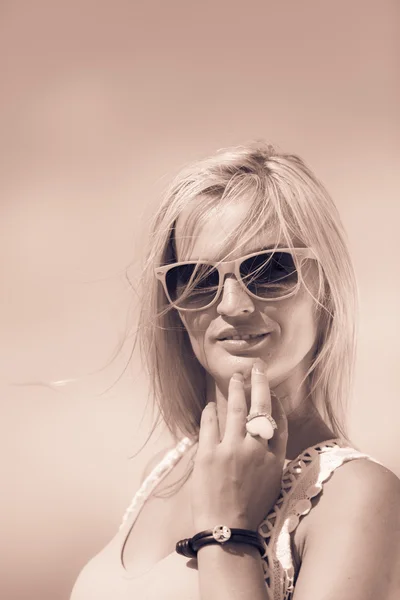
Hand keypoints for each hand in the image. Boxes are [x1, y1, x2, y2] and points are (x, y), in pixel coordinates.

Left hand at [190, 359, 287, 531]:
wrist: (226, 531)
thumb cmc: (251, 511)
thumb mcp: (272, 483)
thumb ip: (273, 457)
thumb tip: (270, 435)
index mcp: (274, 459)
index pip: (278, 422)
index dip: (275, 403)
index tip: (271, 392)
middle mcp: (255, 450)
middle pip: (260, 408)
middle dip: (259, 384)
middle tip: (256, 368)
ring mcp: (231, 450)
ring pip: (235, 409)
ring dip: (236, 390)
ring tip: (237, 378)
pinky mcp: (208, 454)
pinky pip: (210, 424)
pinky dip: (210, 411)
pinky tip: (210, 404)